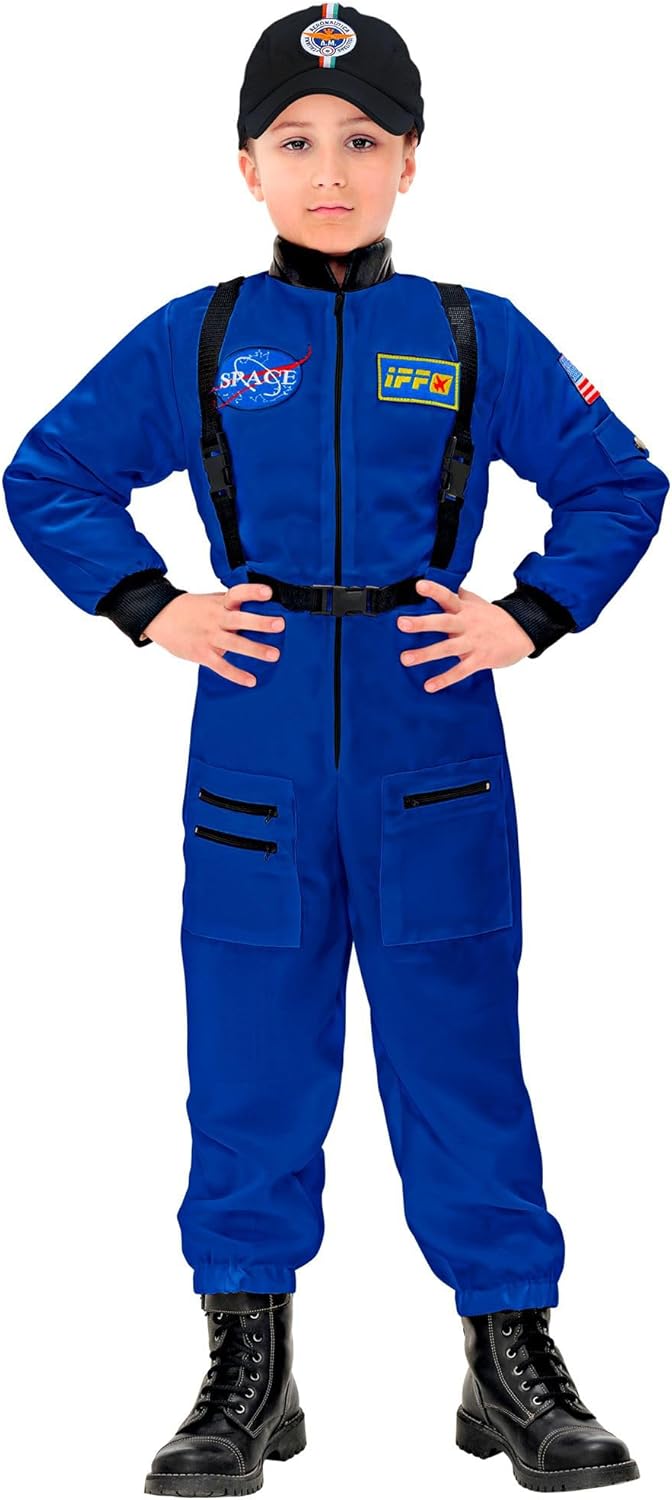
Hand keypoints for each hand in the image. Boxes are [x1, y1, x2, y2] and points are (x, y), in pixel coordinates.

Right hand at [141, 582, 284, 684]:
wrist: (160, 617)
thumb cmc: (192, 610)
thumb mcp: (212, 601)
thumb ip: (233, 605)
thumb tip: (261, 608)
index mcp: (220, 603)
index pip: (238, 593)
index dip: (252, 592)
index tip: (268, 592)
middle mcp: (216, 618)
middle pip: (240, 619)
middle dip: (260, 622)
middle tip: (279, 624)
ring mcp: (209, 636)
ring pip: (234, 643)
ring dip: (255, 649)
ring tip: (274, 655)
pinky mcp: (202, 653)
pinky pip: (221, 665)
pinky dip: (236, 674)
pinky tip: (251, 681)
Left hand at [397, 578, 534, 690]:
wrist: (523, 631)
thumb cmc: (494, 617)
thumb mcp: (476, 602)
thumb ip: (457, 594)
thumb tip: (438, 580)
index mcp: (464, 609)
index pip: (448, 596)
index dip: (434, 590)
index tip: (418, 585)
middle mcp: (467, 624)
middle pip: (443, 622)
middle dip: (423, 623)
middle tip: (402, 624)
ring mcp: (473, 642)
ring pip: (447, 648)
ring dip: (426, 654)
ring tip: (406, 659)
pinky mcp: (480, 659)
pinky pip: (460, 671)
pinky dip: (445, 679)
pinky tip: (429, 686)